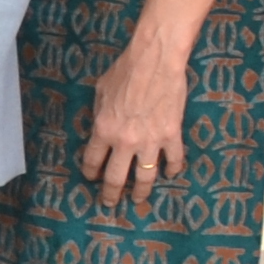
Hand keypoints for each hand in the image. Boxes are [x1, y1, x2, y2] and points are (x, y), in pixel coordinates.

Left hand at [81, 33, 192, 207]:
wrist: (155, 61)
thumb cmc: (125, 71)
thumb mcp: (100, 91)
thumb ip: (99, 113)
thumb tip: (99, 127)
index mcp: (103, 129)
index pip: (93, 161)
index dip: (90, 173)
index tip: (91, 179)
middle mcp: (125, 141)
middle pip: (115, 178)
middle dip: (110, 194)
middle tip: (109, 203)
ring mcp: (150, 141)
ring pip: (144, 177)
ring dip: (140, 192)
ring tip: (138, 200)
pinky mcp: (172, 135)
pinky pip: (174, 160)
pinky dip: (173, 170)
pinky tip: (170, 175)